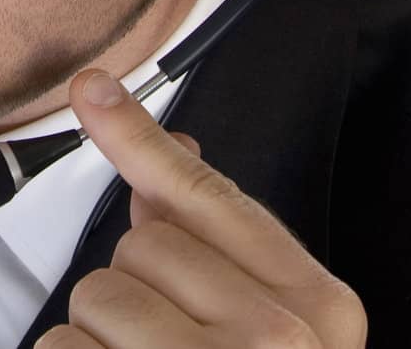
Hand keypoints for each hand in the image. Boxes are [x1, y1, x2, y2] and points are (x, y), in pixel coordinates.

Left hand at [35, 69, 366, 348]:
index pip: (213, 200)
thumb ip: (221, 253)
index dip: (143, 141)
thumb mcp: (278, 335)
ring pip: (94, 299)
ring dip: (97, 342)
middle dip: (134, 292)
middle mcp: (277, 342)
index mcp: (318, 309)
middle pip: (140, 251)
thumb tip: (158, 171)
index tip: (91, 88)